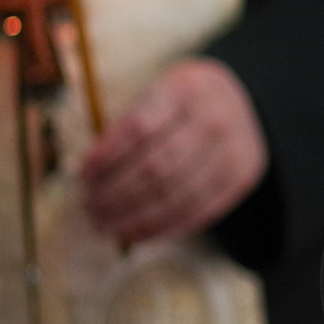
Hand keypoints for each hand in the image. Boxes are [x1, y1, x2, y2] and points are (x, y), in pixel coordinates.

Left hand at [79, 58, 268, 243]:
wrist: (241, 107)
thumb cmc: (182, 102)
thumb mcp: (158, 91)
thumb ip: (128, 123)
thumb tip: (90, 171)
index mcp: (188, 89)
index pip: (140, 127)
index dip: (107, 155)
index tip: (83, 175)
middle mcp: (215, 120)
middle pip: (156, 168)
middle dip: (115, 193)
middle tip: (88, 206)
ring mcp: (232, 152)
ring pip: (174, 197)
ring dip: (133, 217)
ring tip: (104, 224)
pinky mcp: (239, 180)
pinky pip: (195, 212)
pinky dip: (160, 228)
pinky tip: (133, 234)